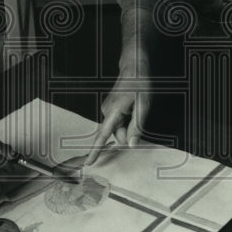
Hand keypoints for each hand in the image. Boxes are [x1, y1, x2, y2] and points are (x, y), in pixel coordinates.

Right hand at [85, 43, 151, 165]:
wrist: (133, 68)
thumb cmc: (139, 84)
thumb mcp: (143, 106)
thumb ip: (137, 127)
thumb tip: (131, 145)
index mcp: (113, 112)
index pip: (102, 136)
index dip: (95, 151)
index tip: (89, 163)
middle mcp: (107, 112)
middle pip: (116, 134)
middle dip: (128, 132)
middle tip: (138, 115)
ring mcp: (108, 109)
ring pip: (119, 128)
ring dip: (129, 124)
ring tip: (135, 108)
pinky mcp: (111, 108)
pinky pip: (119, 121)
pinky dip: (127, 120)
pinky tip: (132, 107)